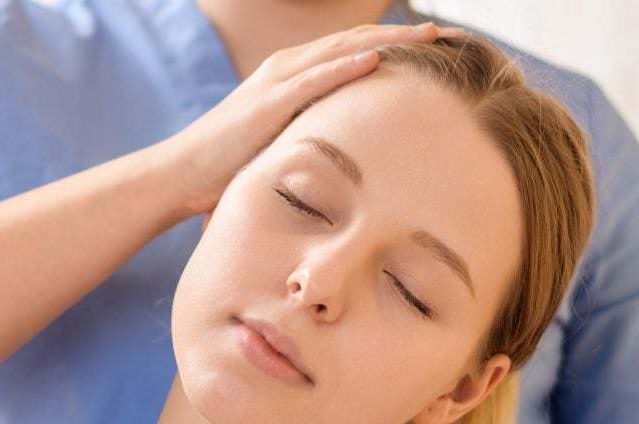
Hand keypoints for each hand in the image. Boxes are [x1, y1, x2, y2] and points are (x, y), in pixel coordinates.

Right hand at [144, 21, 453, 215]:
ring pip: (343, 50)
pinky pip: (314, 78)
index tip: (445, 49)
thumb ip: (318, 137)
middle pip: (360, 40)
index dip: (403, 45)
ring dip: (389, 41)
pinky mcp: (268, 102)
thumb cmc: (232, 165)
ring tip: (431, 36)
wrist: (182, 173)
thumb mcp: (287, 144)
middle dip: (408, 36)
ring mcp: (278, 80)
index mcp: (297, 74)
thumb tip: (357, 156)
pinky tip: (377, 59)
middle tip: (455, 35)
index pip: (359, 50)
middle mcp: (289, 67)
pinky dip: (346, 66)